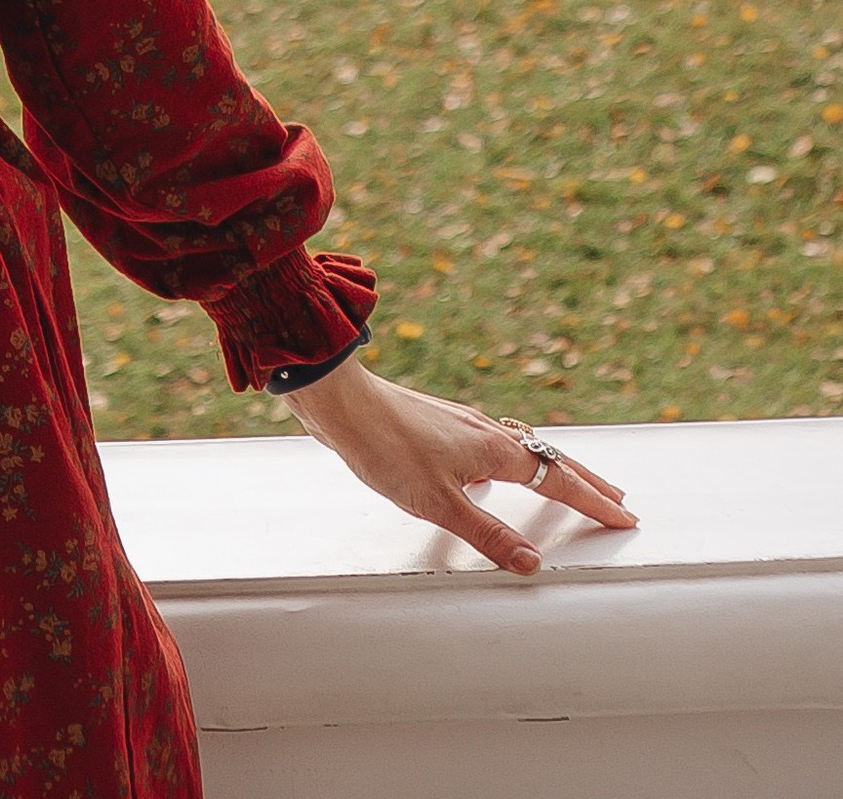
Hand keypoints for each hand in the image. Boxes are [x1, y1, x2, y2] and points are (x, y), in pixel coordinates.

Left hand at [281, 357, 637, 576]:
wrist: (342, 404)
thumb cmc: (387, 448)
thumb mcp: (439, 504)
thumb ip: (488, 535)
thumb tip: (533, 563)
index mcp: (495, 450)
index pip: (558, 479)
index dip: (593, 501)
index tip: (625, 515)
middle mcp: (486, 431)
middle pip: (550, 456)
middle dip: (585, 480)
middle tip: (617, 497)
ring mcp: (463, 424)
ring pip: (523, 447)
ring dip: (552, 467)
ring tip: (569, 482)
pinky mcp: (441, 424)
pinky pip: (495, 443)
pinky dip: (516, 458)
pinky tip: (494, 470)